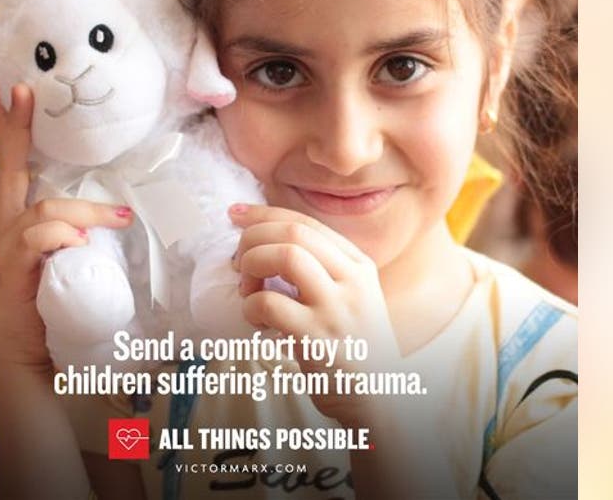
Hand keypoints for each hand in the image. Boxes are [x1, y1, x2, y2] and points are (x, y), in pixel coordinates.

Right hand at [0, 83, 133, 374]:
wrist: (25, 352)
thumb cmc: (50, 301)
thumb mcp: (68, 258)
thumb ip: (82, 234)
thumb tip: (127, 209)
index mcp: (18, 218)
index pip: (13, 163)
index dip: (11, 126)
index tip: (13, 89)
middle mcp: (6, 225)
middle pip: (8, 167)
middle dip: (15, 128)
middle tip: (23, 92)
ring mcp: (6, 246)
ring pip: (46, 209)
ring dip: (86, 212)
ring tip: (121, 218)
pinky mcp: (12, 270)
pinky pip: (38, 240)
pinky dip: (62, 237)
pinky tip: (80, 245)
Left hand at [231, 203, 398, 424]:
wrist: (376, 397)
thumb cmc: (350, 346)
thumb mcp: (350, 297)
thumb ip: (319, 269)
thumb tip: (262, 240)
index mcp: (358, 265)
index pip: (306, 222)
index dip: (264, 214)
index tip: (235, 215)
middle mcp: (353, 279)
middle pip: (294, 232)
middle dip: (253, 238)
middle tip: (238, 262)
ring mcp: (337, 307)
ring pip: (286, 256)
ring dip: (253, 265)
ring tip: (248, 290)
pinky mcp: (318, 337)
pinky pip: (270, 303)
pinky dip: (251, 306)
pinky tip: (256, 319)